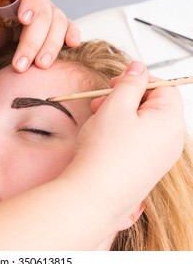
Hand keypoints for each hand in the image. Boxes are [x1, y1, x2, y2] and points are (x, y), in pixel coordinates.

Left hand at [0, 0, 80, 71]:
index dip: (30, 2)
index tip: (23, 19)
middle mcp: (36, 1)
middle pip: (43, 14)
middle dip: (33, 41)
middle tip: (21, 65)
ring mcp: (49, 13)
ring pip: (58, 23)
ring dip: (50, 46)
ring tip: (40, 65)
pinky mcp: (58, 28)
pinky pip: (70, 27)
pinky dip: (73, 34)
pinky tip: (72, 44)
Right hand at [67, 61, 184, 220]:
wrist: (94, 195)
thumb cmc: (105, 153)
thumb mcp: (116, 106)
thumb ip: (130, 82)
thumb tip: (138, 68)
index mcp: (170, 122)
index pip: (164, 88)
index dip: (138, 81)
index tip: (115, 83)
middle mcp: (170, 141)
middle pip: (152, 106)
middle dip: (125, 99)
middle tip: (100, 103)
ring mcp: (159, 158)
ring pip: (142, 124)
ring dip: (120, 116)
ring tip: (98, 122)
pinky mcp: (145, 169)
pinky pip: (138, 142)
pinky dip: (121, 134)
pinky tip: (103, 140)